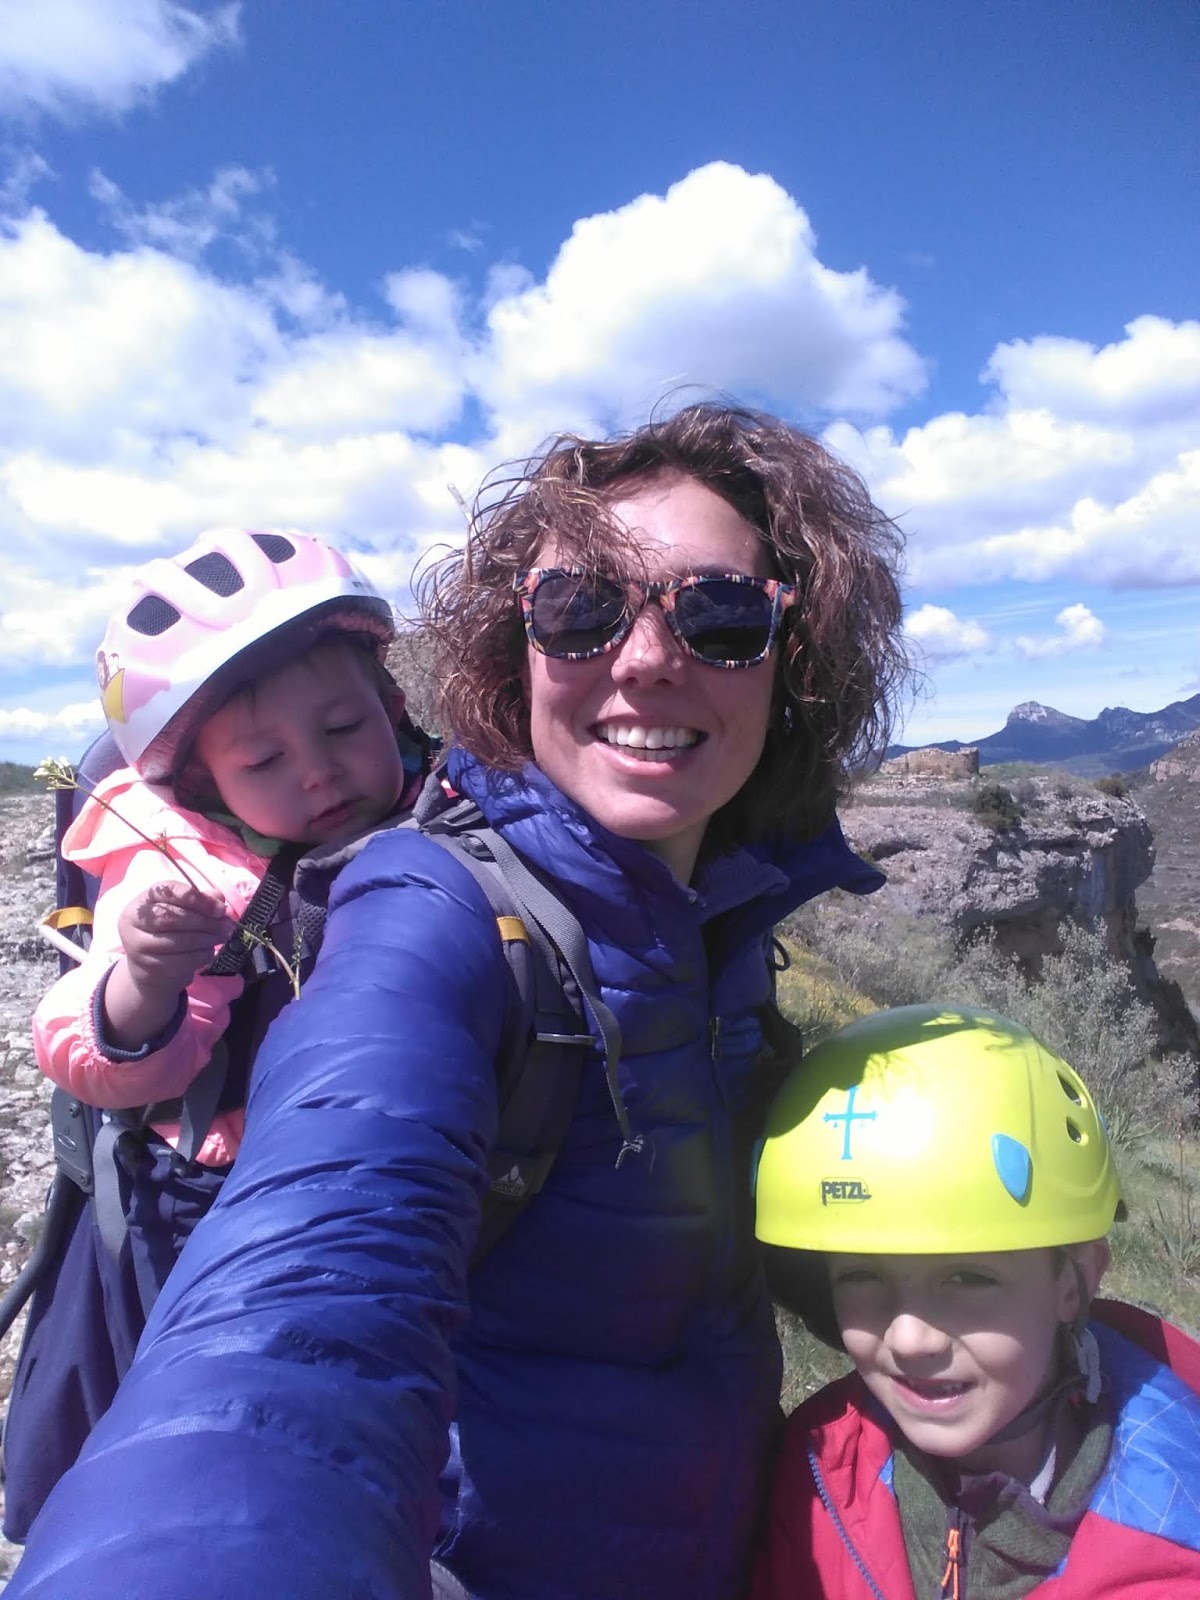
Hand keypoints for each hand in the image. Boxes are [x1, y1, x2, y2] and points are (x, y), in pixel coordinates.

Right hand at [117, 881, 232, 999]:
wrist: (152, 970)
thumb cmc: (170, 933)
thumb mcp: (183, 912)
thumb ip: (200, 901)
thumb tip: (218, 898)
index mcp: (142, 901)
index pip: (168, 891)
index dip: (197, 898)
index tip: (220, 909)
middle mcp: (133, 921)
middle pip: (173, 916)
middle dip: (206, 921)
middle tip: (227, 926)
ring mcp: (137, 946)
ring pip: (179, 940)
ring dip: (207, 939)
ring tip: (221, 938)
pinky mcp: (148, 967)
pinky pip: (182, 960)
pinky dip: (201, 956)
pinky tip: (209, 953)